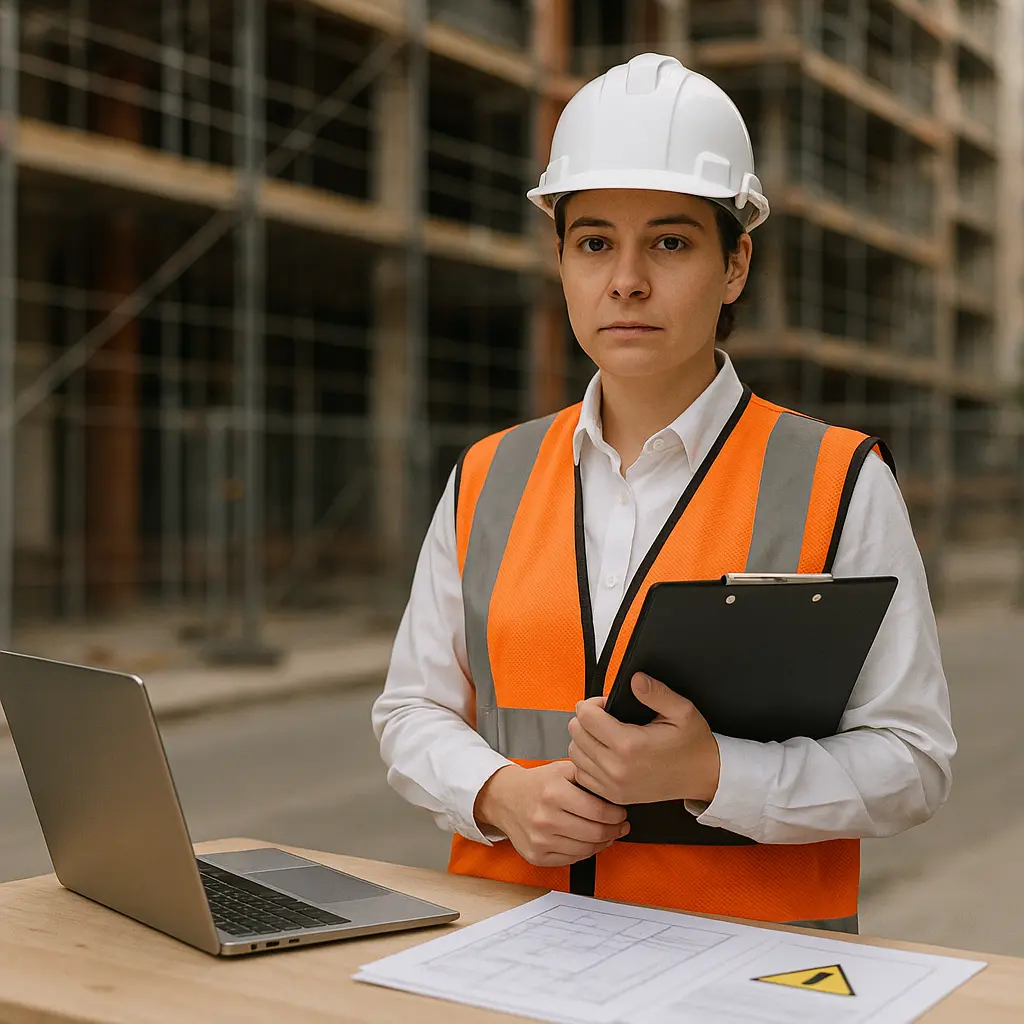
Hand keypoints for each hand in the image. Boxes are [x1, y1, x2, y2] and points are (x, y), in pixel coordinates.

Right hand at [473, 761, 629, 866]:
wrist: (505, 799)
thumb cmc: (536, 785)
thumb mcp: (561, 769)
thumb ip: (587, 775)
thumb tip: (615, 788)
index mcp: (554, 793)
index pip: (598, 812)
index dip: (616, 815)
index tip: (622, 813)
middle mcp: (545, 818)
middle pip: (594, 833)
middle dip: (615, 830)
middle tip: (621, 825)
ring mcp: (540, 840)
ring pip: (586, 849)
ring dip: (603, 843)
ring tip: (609, 834)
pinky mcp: (537, 856)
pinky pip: (572, 859)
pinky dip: (586, 852)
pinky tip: (590, 842)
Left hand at [568, 673, 720, 805]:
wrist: (704, 777)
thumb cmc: (693, 745)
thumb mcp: (682, 711)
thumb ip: (656, 692)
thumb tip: (636, 679)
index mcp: (630, 745)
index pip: (586, 716)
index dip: (592, 703)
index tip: (606, 703)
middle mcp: (617, 768)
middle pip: (576, 734)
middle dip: (586, 719)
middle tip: (603, 716)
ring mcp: (613, 785)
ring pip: (575, 754)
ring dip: (583, 739)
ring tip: (601, 733)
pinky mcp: (613, 796)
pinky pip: (582, 774)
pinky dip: (586, 761)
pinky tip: (601, 751)